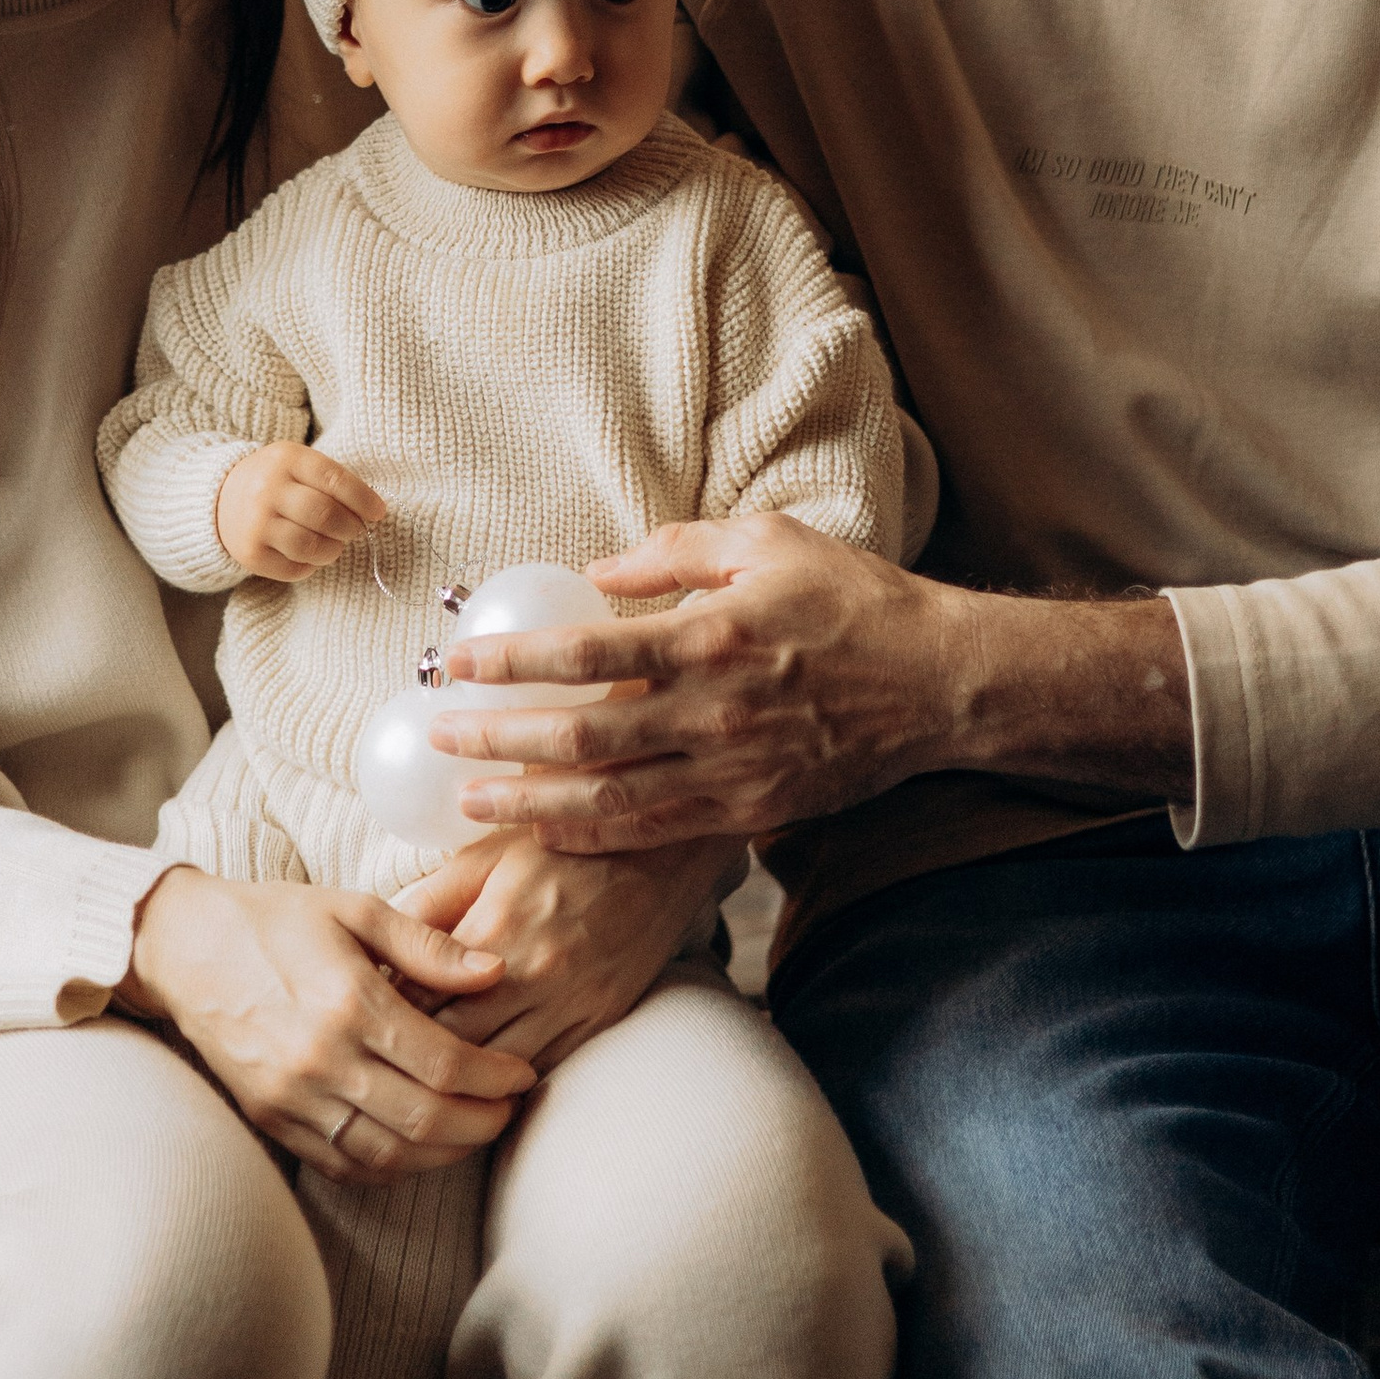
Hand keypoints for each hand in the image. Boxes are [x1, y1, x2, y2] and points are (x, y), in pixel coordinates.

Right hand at [119, 866, 534, 1180]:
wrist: (185, 948)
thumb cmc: (276, 920)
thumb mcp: (355, 910)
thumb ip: (428, 946)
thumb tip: (497, 971)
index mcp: (348, 1001)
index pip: (444, 1061)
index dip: (495, 1077)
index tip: (523, 1074)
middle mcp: (320, 1058)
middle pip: (423, 1119)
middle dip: (482, 1121)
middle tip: (510, 1109)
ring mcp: (292, 1097)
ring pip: (387, 1155)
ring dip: (443, 1153)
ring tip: (474, 1130)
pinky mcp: (271, 1120)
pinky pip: (342, 1165)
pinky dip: (390, 1168)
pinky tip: (417, 1148)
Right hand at [215, 442, 385, 583]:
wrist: (220, 499)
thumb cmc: (276, 481)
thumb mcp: (298, 464)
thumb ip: (332, 481)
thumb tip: (372, 512)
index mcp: (286, 458)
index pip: (334, 479)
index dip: (363, 499)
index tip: (378, 513)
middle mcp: (267, 489)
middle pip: (325, 515)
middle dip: (351, 527)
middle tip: (355, 531)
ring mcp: (256, 524)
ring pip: (311, 546)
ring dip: (333, 550)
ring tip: (334, 545)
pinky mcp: (250, 554)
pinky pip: (295, 569)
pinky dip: (312, 566)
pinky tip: (309, 555)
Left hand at [392, 832, 740, 1070]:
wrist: (659, 853)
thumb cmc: (562, 845)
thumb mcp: (485, 855)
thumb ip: (429, 904)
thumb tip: (375, 951)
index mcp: (495, 930)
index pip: (418, 998)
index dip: (384, 1013)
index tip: (362, 1016)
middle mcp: (534, 977)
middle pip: (451, 1046)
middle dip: (414, 1055)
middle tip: (383, 1057)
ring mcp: (571, 1005)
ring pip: (497, 1073)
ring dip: (459, 1081)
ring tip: (423, 1080)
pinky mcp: (599, 1022)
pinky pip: (544, 1071)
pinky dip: (508, 1084)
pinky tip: (480, 1084)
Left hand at [426, 515, 1191, 853]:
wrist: (940, 685)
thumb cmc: (854, 601)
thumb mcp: (766, 544)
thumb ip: (676, 554)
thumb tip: (599, 571)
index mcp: (711, 636)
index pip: (585, 651)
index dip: (511, 659)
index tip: (456, 659)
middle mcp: (713, 712)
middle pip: (581, 733)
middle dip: (500, 736)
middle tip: (439, 736)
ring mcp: (731, 771)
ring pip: (610, 799)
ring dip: (531, 799)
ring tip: (468, 797)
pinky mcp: (750, 811)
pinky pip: (655, 833)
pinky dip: (593, 834)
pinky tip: (545, 828)